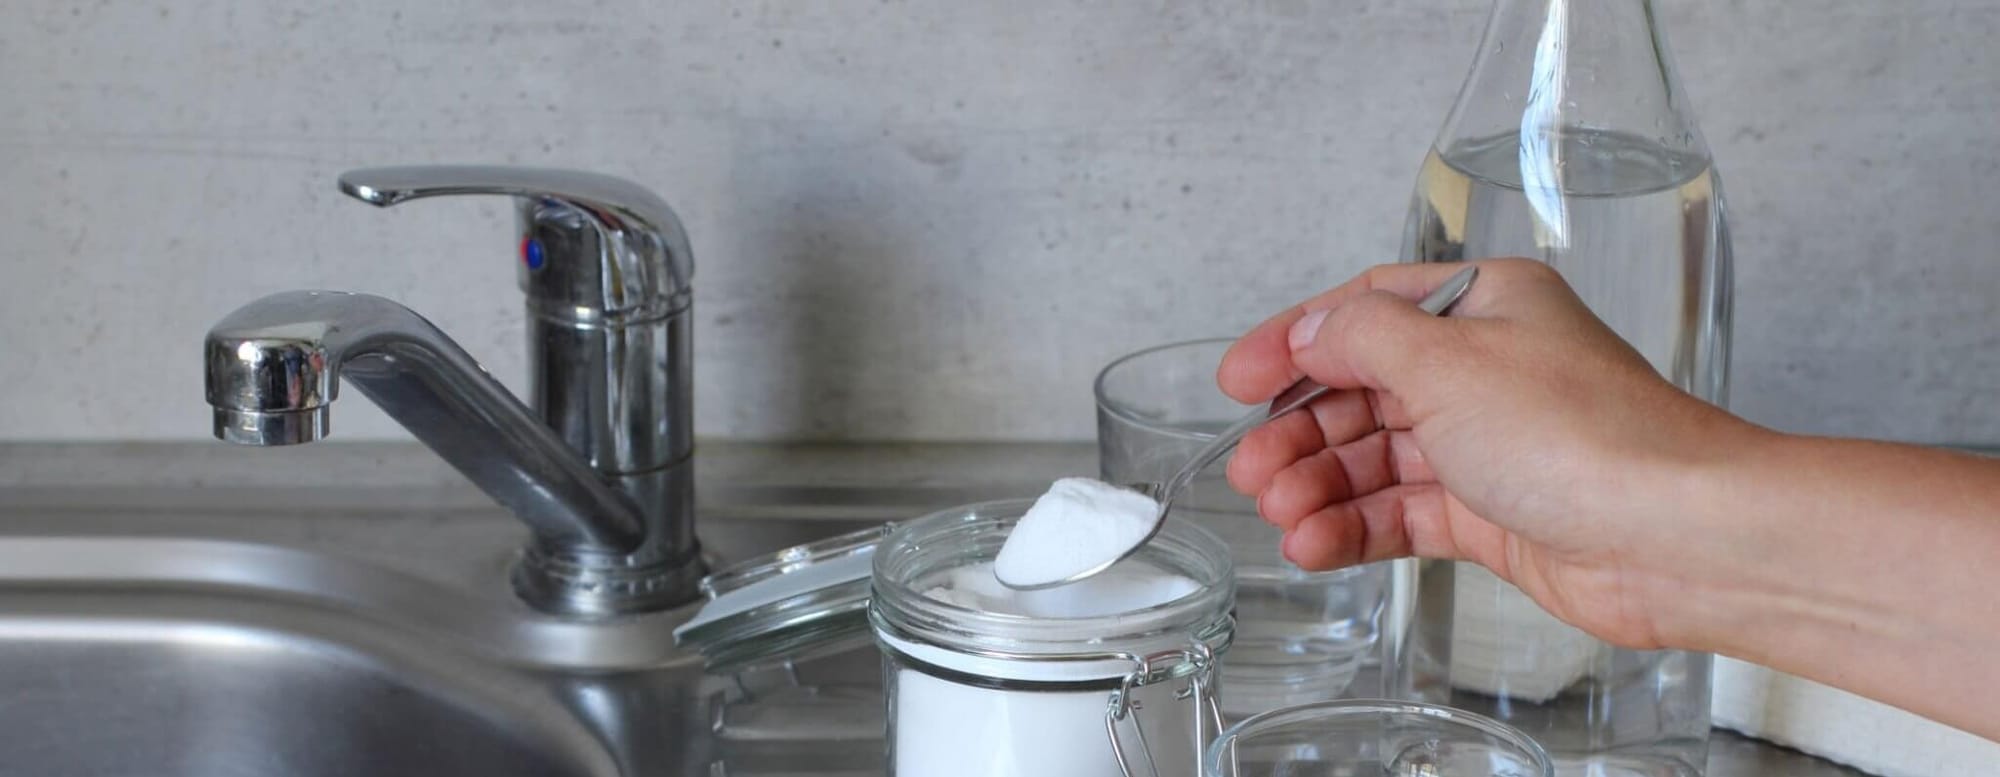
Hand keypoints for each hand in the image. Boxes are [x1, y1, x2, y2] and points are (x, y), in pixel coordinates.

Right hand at [1218, 258, 1758, 648]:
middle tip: (1249, 469)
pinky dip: (1354, 528)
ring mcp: (1489, 446)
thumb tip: (1307, 330)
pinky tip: (1314, 545)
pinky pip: (1402, 515)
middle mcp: (1486, 370)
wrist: (1672, 536)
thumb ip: (1360, 338)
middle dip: (1299, 430)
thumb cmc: (1584, 435)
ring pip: (1376, 459)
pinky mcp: (1493, 515)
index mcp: (1483, 306)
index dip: (1293, 344)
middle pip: (1361, 392)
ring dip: (1319, 486)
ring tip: (1279, 515)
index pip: (1364, 313)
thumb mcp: (1447, 359)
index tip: (1236, 380)